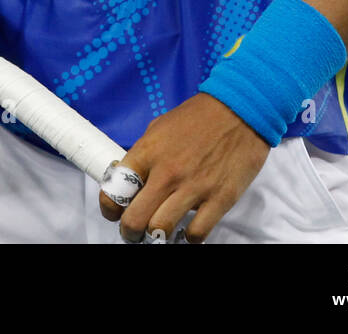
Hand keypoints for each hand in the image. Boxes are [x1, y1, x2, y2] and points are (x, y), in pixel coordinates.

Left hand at [100, 93, 269, 243]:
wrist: (238, 110)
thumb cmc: (197, 117)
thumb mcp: (159, 127)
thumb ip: (144, 154)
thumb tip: (130, 178)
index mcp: (148, 151)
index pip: (115, 190)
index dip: (109, 207)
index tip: (113, 212)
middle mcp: (167, 172)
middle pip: (134, 219)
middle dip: (129, 231)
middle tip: (133, 231)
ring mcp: (193, 188)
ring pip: (161, 229)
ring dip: (156, 236)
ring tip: (158, 232)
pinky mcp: (219, 199)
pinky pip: (196, 233)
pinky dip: (188, 238)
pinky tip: (187, 230)